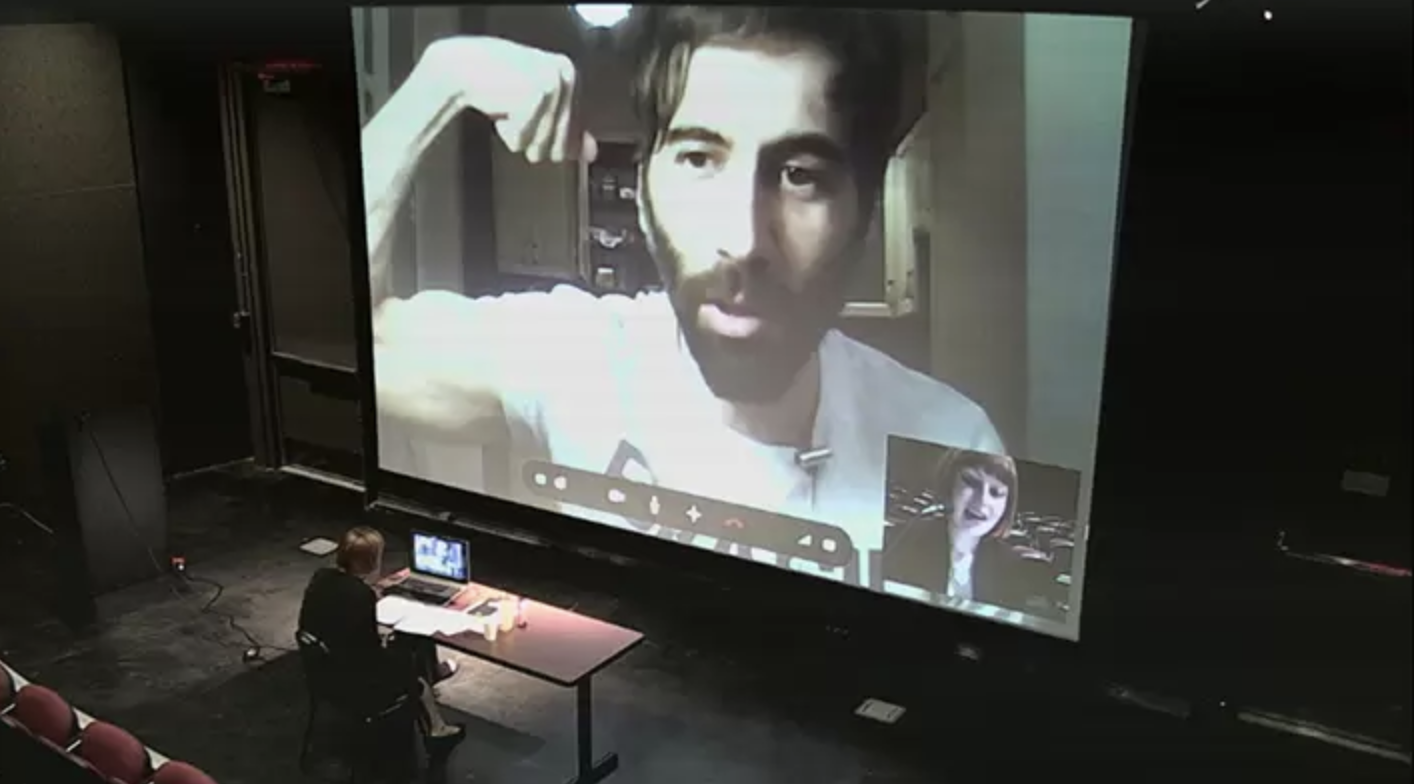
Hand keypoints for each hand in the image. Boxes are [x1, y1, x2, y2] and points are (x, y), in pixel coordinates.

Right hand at [422, 35, 598, 164]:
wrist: (461, 68)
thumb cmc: (495, 85)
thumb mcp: (535, 108)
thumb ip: (566, 130)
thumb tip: (592, 153)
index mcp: (569, 75)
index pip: (573, 133)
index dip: (547, 137)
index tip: (526, 119)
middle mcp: (566, 75)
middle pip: (560, 145)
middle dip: (533, 140)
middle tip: (516, 117)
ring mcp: (554, 83)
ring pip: (543, 144)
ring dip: (519, 137)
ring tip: (507, 112)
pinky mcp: (538, 92)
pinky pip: (526, 138)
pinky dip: (509, 133)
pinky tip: (501, 112)